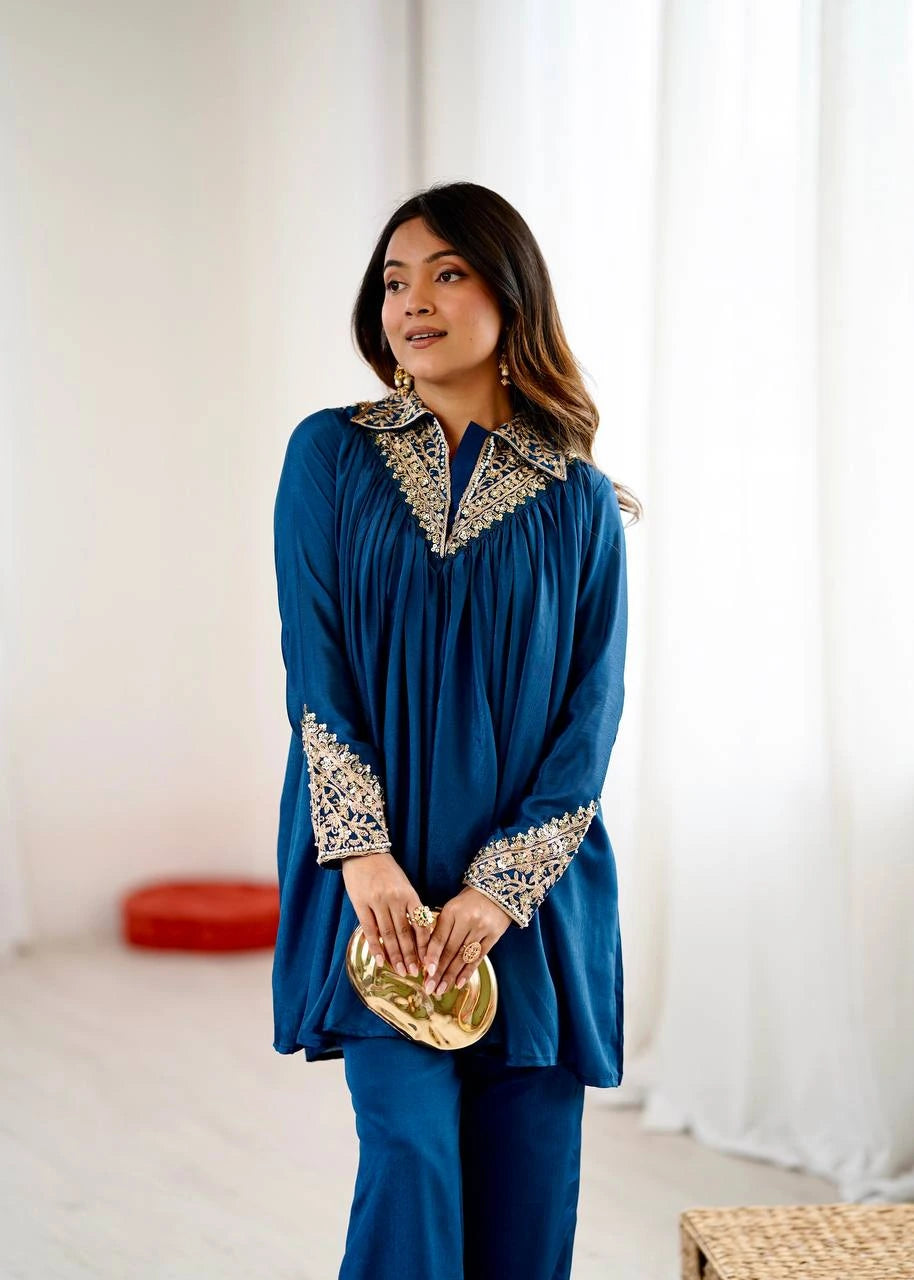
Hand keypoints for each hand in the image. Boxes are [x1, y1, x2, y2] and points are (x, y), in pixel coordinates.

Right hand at [341, 853, 432, 978]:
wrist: (364, 852)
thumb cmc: (386, 870)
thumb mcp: (404, 885)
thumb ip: (410, 907)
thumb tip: (417, 934)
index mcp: (409, 894)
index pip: (420, 924)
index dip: (425, 945)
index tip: (428, 961)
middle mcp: (395, 899)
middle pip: (405, 933)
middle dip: (411, 955)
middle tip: (415, 973)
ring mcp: (377, 902)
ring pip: (388, 934)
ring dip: (395, 955)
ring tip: (401, 971)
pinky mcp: (361, 904)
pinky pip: (370, 930)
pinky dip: (375, 947)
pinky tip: (380, 961)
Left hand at [423, 887, 512, 996]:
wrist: (498, 890)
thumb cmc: (468, 902)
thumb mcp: (452, 909)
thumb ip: (441, 928)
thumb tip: (428, 956)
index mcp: (452, 911)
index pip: (439, 938)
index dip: (432, 956)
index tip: (425, 972)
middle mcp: (467, 920)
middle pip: (450, 950)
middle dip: (439, 972)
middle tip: (430, 988)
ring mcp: (481, 928)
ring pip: (463, 957)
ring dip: (451, 976)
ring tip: (441, 989)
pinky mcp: (493, 936)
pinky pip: (478, 957)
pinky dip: (468, 971)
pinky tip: (459, 983)